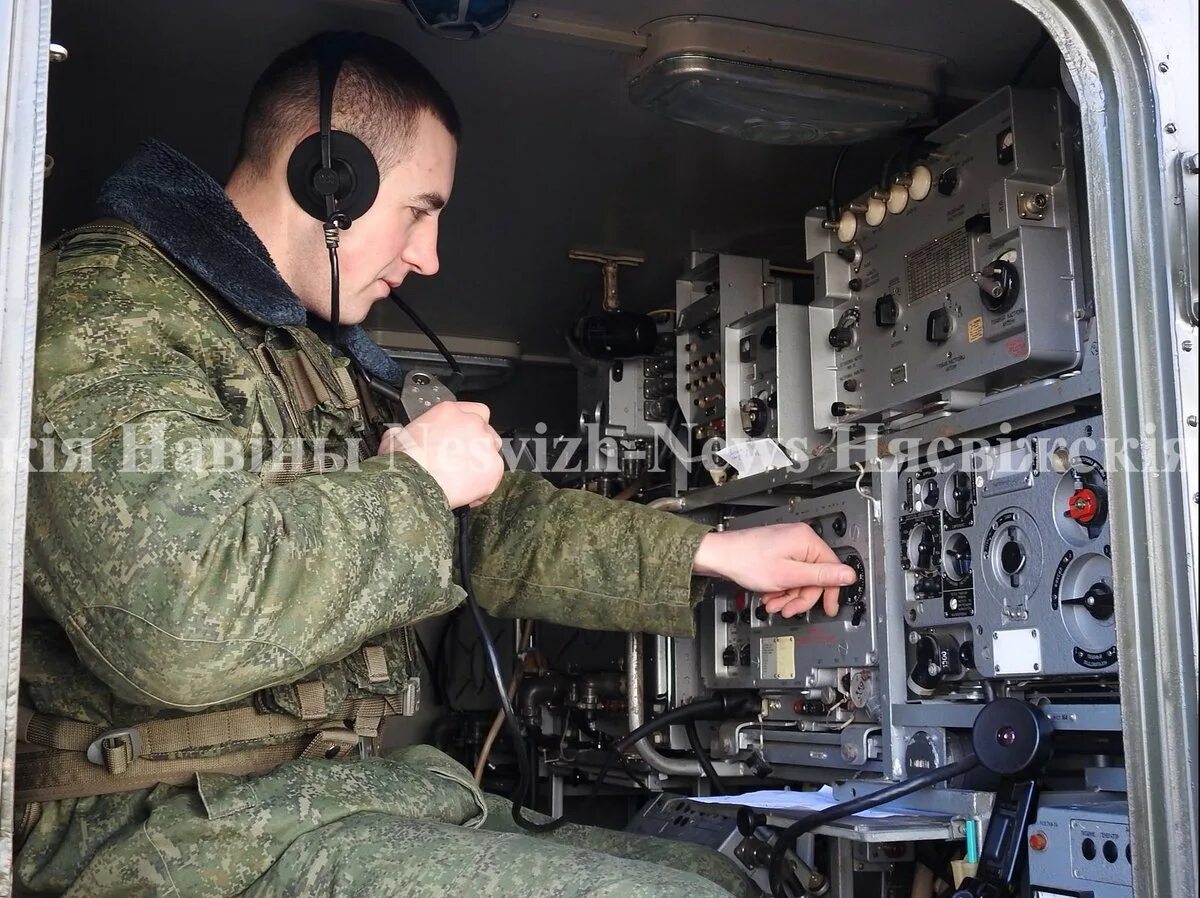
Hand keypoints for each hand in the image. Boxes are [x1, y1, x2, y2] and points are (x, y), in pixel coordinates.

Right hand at [379, 401, 503, 508]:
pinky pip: (492, 480)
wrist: (411, 484)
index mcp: (449, 412)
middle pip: (487, 432)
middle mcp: (472, 424)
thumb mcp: (394, 437)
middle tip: (462, 461)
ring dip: (481, 466)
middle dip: (477, 446)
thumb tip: (396, 434)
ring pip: (492, 455)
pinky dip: (481, 489)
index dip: (471, 425)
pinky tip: (465, 495)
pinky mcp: (492, 469)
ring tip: (462, 480)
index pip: (475, 410)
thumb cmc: (402, 463)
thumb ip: (401, 431)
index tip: (464, 437)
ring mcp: (484, 446)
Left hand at [692, 523, 856, 617]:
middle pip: (814, 577)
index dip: (830, 592)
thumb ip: (821, 576)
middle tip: (788, 609)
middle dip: (800, 597)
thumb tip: (849, 575)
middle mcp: (800, 540)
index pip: (832, 569)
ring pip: (799, 579)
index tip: (829, 608)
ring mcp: (787, 546)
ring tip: (774, 604)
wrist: (719, 556)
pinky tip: (769, 596)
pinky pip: (788, 575)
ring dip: (788, 595)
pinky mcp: (777, 552)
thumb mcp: (789, 575)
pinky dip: (780, 588)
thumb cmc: (747, 561)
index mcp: (807, 541)